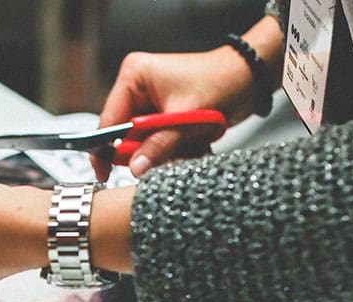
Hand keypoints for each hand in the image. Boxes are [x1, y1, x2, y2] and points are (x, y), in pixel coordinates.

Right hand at [95, 15, 281, 178]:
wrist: (250, 78)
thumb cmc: (221, 81)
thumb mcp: (186, 117)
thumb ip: (158, 145)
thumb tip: (135, 167)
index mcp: (134, 76)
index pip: (109, 120)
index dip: (105, 149)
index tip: (103, 173)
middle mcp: (139, 87)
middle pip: (126, 134)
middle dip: (148, 150)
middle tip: (169, 154)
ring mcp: (151, 101)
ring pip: (145, 141)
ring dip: (166, 150)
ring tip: (191, 143)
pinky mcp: (165, 113)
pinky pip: (160, 141)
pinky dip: (176, 147)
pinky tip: (195, 142)